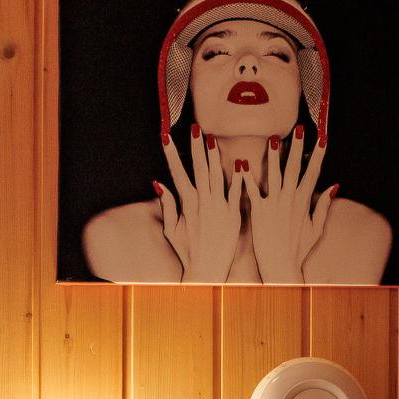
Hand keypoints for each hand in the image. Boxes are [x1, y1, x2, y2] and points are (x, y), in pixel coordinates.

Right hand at [156, 124, 242, 283]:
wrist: (207, 270)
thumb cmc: (188, 252)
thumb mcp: (171, 229)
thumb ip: (167, 205)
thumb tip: (158, 183)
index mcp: (187, 204)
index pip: (177, 173)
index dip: (171, 154)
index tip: (166, 136)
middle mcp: (202, 203)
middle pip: (198, 169)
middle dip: (195, 147)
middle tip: (195, 127)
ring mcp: (218, 208)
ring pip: (216, 176)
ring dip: (214, 156)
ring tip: (212, 137)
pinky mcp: (233, 216)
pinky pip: (236, 193)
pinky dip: (238, 178)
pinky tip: (240, 162)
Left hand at [242, 126, 332, 284]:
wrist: (281, 265)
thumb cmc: (297, 249)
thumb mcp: (316, 228)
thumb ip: (324, 206)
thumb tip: (335, 187)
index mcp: (304, 201)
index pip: (313, 173)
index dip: (318, 155)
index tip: (323, 138)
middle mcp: (290, 199)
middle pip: (295, 168)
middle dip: (298, 147)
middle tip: (300, 129)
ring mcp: (274, 204)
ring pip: (275, 174)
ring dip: (274, 155)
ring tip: (273, 137)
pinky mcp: (258, 211)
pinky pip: (251, 190)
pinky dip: (246, 177)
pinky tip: (241, 162)